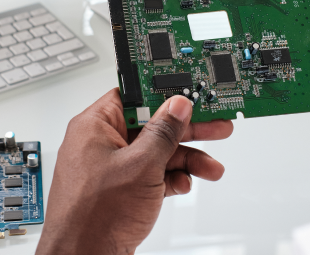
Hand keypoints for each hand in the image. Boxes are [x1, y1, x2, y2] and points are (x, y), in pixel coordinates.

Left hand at [36, 88, 232, 254]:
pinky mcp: (119, 188)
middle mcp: (101, 143)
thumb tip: (177, 105)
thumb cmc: (93, 217)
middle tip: (216, 124)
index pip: (134, 95)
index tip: (189, 92)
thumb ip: (163, 132)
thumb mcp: (141, 166)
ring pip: (155, 152)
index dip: (163, 92)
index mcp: (95, 125)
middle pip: (151, 124)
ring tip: (210, 166)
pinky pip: (150, 174)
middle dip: (186, 129)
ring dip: (185, 159)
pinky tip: (182, 185)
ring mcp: (110, 167)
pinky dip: (169, 179)